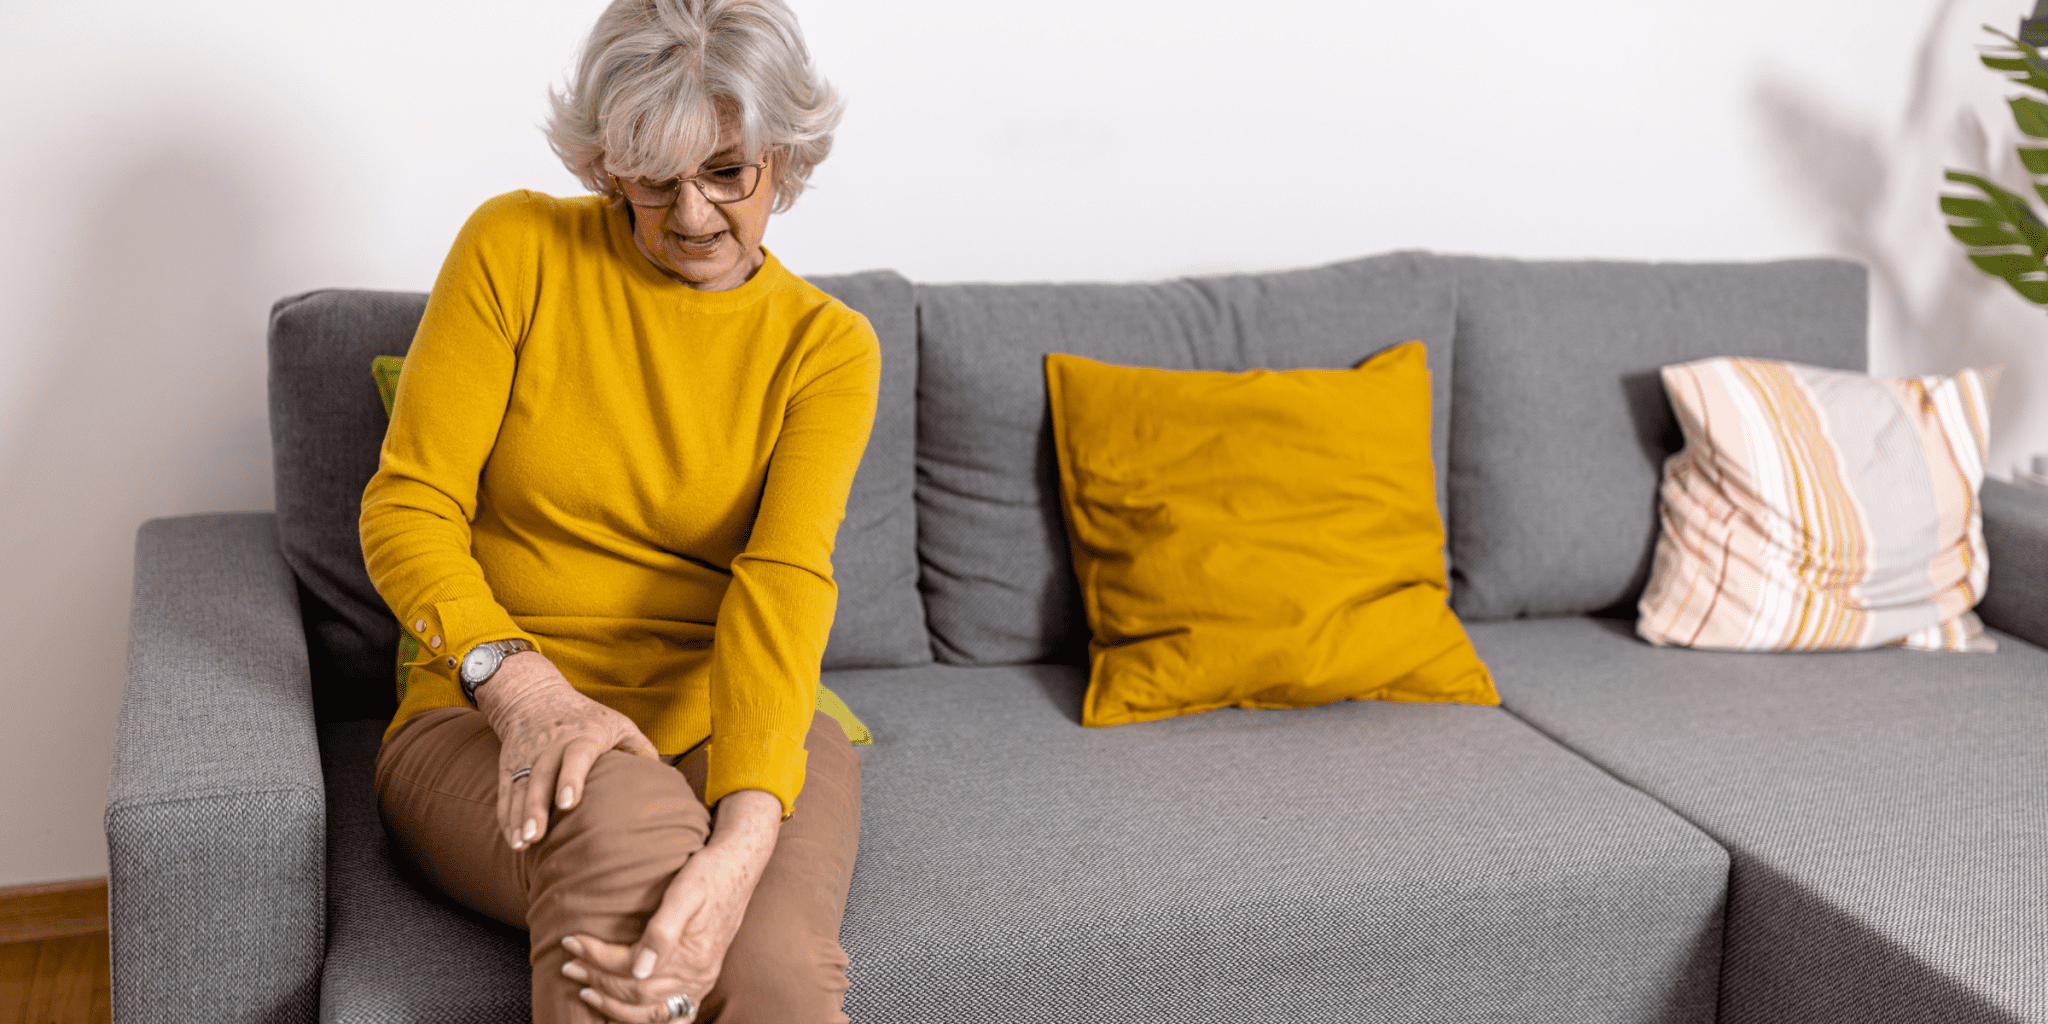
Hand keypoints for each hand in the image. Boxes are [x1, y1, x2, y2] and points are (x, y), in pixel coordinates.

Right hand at [478, 651, 660, 850]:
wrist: (533, 696)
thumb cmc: (587, 716)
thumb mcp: (618, 723)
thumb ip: (640, 749)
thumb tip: (669, 778)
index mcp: (583, 734)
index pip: (576, 755)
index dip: (572, 778)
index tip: (570, 803)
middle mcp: (551, 745)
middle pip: (541, 775)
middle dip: (537, 806)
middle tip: (537, 835)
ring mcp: (527, 756)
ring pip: (521, 787)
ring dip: (519, 817)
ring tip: (523, 843)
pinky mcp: (510, 765)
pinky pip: (506, 793)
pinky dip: (507, 816)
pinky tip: (513, 840)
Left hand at [561, 790, 782, 1021]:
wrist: (740, 864)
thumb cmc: (709, 873)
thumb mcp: (684, 892)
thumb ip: (662, 931)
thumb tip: (639, 970)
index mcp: (690, 955)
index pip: (629, 968)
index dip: (596, 957)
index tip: (572, 942)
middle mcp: (697, 976)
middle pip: (634, 992)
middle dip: (597, 979)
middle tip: (569, 965)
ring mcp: (701, 982)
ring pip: (649, 1012)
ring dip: (613, 1005)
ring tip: (586, 990)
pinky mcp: (701, 980)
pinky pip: (672, 1016)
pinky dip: (644, 1020)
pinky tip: (623, 1014)